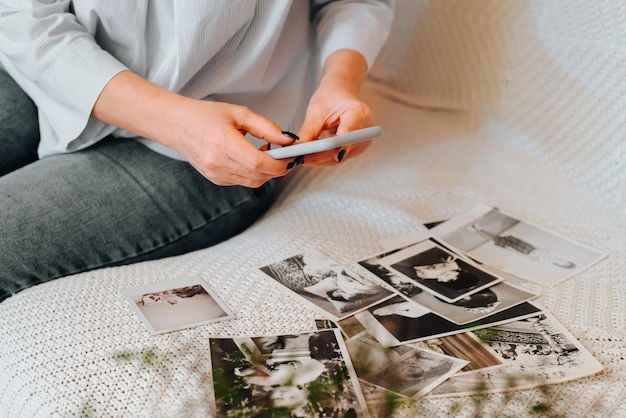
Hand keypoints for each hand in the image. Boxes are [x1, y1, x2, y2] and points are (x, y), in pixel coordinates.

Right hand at [166, 99, 294, 186]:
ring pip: (253, 182)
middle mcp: (218, 163)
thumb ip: (266, 127)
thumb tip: (288, 140)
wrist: (177, 125)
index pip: (258, 164)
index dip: (279, 163)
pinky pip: (243, 181)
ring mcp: (216, 174)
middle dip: (277, 169)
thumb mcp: (239, 113)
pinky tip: (252, 159)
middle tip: (285, 155)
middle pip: (258, 176)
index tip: (290, 156)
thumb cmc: (206, 115)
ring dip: (266, 172)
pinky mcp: (216, 179)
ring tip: (268, 154)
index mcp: (223, 143)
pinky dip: (253, 173)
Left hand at [297, 50, 374, 165]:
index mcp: (360, 113)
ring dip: (316, 159)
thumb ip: (307, 132)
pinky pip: (336, 158)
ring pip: (336, 158)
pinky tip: (306, 157)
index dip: (333, 146)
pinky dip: (321, 158)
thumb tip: (294, 150)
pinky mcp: (356, 149)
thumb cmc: (331, 97)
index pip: (347, 134)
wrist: (341, 93)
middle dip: (316, 156)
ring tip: (296, 158)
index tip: (317, 153)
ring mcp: (362, 142)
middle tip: (295, 158)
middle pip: (339, 150)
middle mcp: (366, 131)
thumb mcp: (316, 111)